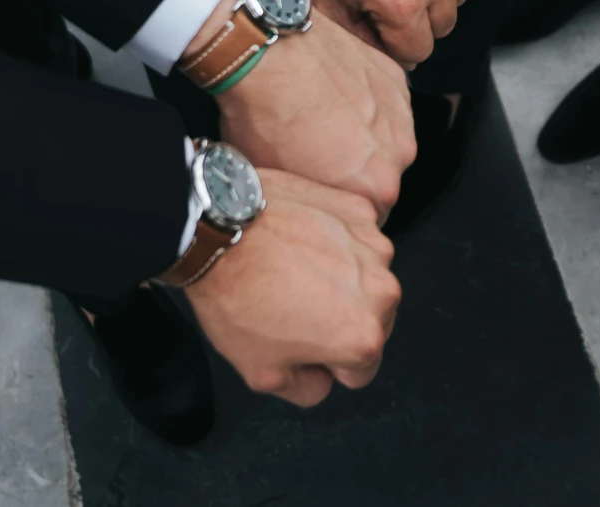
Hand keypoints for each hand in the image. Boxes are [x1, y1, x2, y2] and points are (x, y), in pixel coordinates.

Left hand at [179, 169, 398, 406]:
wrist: (218, 228)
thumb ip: (307, 390)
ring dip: (340, 278)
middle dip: (339, 319)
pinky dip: (334, 240)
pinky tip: (297, 241)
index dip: (327, 363)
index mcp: (363, 337)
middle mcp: (381, 289)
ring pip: (364, 276)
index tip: (300, 343)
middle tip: (291, 306)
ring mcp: (372, 243)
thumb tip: (322, 379)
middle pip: (370, 320)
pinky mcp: (358, 209)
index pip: (361, 370)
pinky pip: (355, 236)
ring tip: (291, 271)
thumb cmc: (237, 295)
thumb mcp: (262, 373)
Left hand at [204, 0, 414, 216]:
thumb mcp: (275, 183)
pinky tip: (331, 95)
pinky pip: (384, 101)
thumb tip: (303, 202)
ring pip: (385, 138)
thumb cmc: (265, 117)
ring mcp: (400, 110)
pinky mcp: (394, 76)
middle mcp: (399, 152)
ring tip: (323, 123)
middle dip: (355, 171)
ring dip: (362, 136)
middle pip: (382, 175)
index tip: (320, 191)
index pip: (368, 214)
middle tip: (318, 156)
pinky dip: (364, 101)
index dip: (340, 203)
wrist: (268, 53)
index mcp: (375, 188)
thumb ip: (308, 200)